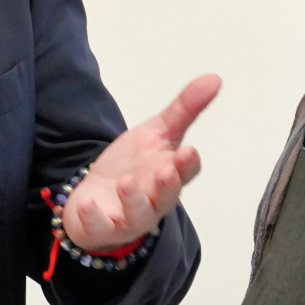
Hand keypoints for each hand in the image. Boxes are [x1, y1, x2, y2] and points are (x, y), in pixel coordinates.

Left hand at [61, 73, 220, 251]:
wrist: (98, 195)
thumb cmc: (133, 166)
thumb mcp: (156, 132)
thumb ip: (185, 108)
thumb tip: (214, 78)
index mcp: (169, 174)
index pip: (185, 171)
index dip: (187, 164)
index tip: (189, 151)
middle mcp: (154, 199)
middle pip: (166, 196)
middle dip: (167, 185)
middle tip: (166, 170)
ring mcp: (129, 216)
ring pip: (138, 214)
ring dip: (133, 200)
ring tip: (126, 183)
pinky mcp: (102, 227)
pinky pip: (100, 227)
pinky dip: (95, 218)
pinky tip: (89, 204)